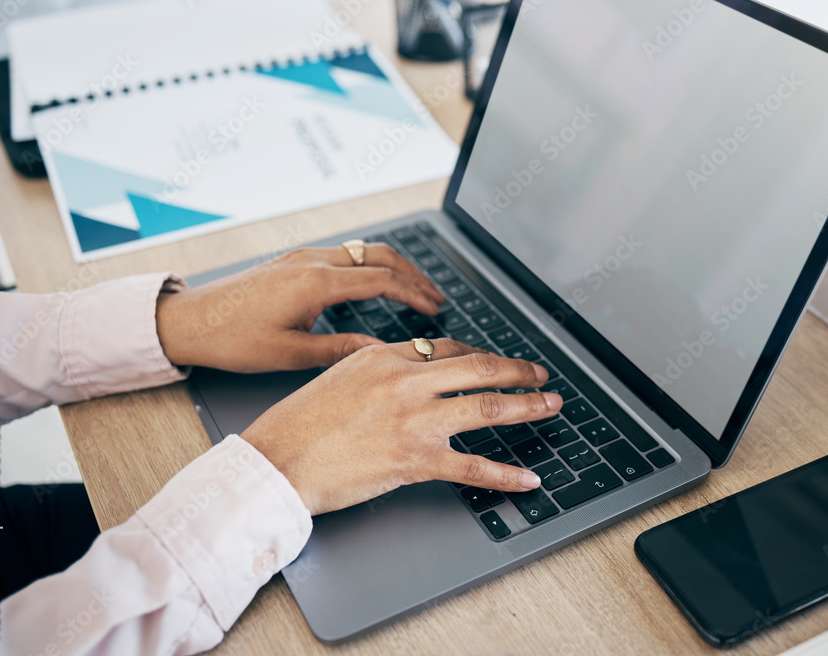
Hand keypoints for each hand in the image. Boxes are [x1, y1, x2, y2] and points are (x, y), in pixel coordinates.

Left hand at [155, 245, 444, 371]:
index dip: (414, 293)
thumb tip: (380, 351)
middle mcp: (312, 261)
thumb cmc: (233, 340)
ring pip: (362, 250)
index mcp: (316, 283)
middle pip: (379, 256)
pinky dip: (369, 265)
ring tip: (414, 288)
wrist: (189, 321)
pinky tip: (375, 283)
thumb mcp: (291, 354)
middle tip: (436, 296)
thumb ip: (341, 349)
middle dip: (413, 274)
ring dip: (393, 267)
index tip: (434, 308)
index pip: (382, 280)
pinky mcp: (293, 260)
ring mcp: (302, 257)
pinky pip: (343, 254)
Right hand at [241, 339, 562, 514]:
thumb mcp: (336, 377)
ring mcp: (414, 420)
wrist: (277, 461)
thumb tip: (399, 368)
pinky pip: (473, 466)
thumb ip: (375, 368)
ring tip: (550, 406)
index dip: (477, 355)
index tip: (493, 362)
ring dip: (526, 406)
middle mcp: (405, 381)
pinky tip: (527, 478)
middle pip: (477, 367)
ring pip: (485, 407)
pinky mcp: (415, 460)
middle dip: (517, 370)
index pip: (445, 348)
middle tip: (540, 374)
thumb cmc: (297, 424)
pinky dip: (505, 474)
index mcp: (383, 357)